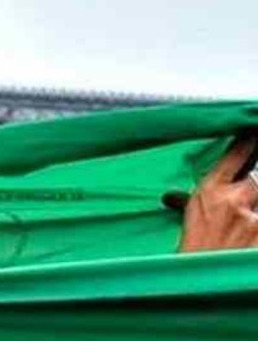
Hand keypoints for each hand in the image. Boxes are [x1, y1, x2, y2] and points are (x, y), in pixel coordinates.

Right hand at [179, 136, 257, 251]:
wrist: (199, 287)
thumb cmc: (193, 254)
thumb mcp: (188, 222)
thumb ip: (187, 204)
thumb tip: (171, 198)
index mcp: (209, 192)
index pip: (235, 156)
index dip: (248, 143)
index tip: (253, 131)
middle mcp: (233, 200)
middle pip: (257, 181)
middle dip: (251, 193)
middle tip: (243, 203)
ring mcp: (253, 218)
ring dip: (254, 216)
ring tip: (241, 229)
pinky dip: (256, 229)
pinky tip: (246, 240)